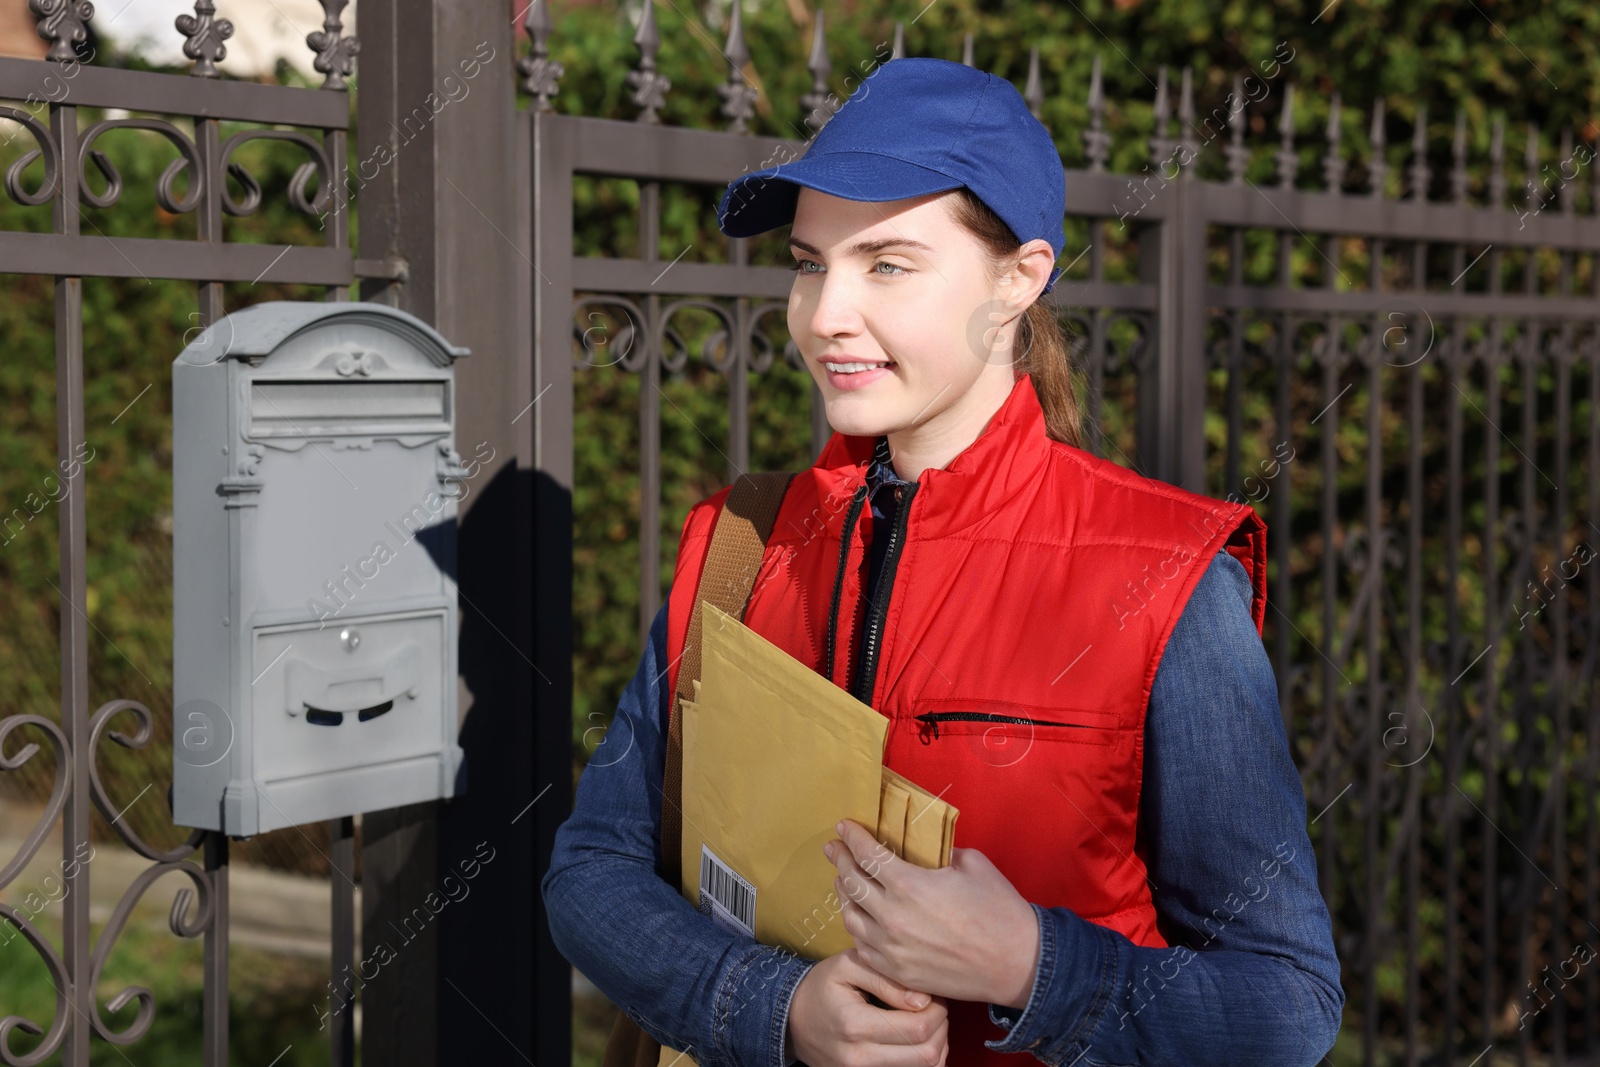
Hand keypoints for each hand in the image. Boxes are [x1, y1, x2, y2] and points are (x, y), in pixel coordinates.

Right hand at [788, 947, 947, 1066]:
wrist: (793, 1020)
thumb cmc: (823, 987)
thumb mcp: (848, 965)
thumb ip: (886, 978)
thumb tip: (924, 1000)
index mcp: (854, 1025)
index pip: (917, 1028)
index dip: (937, 1010)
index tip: (932, 994)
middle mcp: (859, 1058)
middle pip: (926, 1055)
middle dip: (941, 1028)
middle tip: (936, 1007)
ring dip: (936, 1045)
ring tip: (927, 1022)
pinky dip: (924, 1060)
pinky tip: (918, 1040)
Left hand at [822, 819, 1039, 1007]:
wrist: (1018, 964)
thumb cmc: (1000, 910)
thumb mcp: (971, 864)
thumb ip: (940, 854)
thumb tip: (926, 851)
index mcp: (909, 885)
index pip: (867, 854)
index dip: (852, 837)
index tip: (844, 826)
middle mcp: (892, 917)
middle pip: (851, 883)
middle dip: (840, 860)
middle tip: (834, 848)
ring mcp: (891, 949)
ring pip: (850, 917)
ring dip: (844, 895)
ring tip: (844, 882)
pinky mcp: (898, 973)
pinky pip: (862, 947)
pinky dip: (857, 928)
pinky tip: (860, 918)